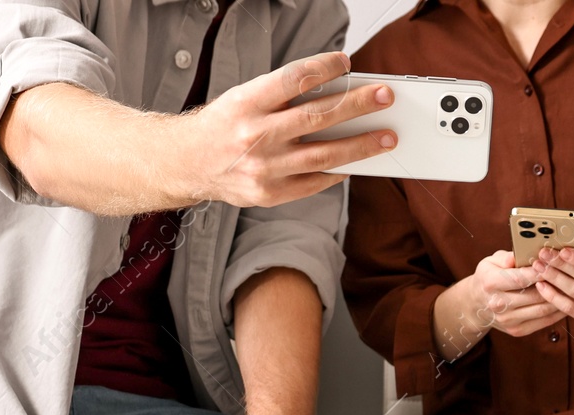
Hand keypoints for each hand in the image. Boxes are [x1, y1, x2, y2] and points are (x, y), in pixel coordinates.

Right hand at [184, 52, 396, 207]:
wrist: (188, 163)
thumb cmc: (224, 125)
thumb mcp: (244, 98)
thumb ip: (284, 96)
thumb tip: (335, 90)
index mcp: (247, 103)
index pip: (293, 79)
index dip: (324, 68)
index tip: (347, 62)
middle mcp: (255, 135)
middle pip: (318, 117)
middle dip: (358, 105)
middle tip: (384, 97)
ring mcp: (263, 168)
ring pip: (324, 155)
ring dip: (362, 145)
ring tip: (386, 137)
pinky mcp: (269, 193)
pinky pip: (314, 181)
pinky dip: (338, 171)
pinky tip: (354, 163)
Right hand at [444, 251, 564, 337]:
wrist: (477, 304)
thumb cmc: (489, 277)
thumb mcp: (490, 261)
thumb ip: (507, 257)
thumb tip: (520, 255)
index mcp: (491, 283)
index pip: (521, 278)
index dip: (541, 271)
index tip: (556, 262)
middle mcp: (498, 304)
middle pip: (535, 295)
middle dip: (555, 284)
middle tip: (571, 274)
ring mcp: (508, 320)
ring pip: (542, 309)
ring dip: (560, 299)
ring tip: (573, 287)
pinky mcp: (517, 331)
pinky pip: (544, 321)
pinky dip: (558, 312)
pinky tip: (566, 301)